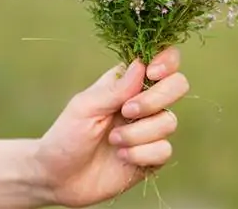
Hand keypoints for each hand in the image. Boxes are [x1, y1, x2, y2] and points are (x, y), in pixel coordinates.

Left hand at [35, 47, 188, 207]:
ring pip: (169, 121)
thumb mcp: (85, 107)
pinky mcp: (152, 155)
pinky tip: (121, 157)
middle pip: (178, 85)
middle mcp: (144, 102)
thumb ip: (115, 89)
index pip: (163, 60)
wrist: (59, 178)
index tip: (151, 73)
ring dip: (138, 133)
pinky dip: (141, 154)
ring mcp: (150, 129)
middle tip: (127, 111)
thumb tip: (141, 64)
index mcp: (128, 82)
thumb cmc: (67, 135)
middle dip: (155, 99)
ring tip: (113, 141)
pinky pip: (164, 150)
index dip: (166, 62)